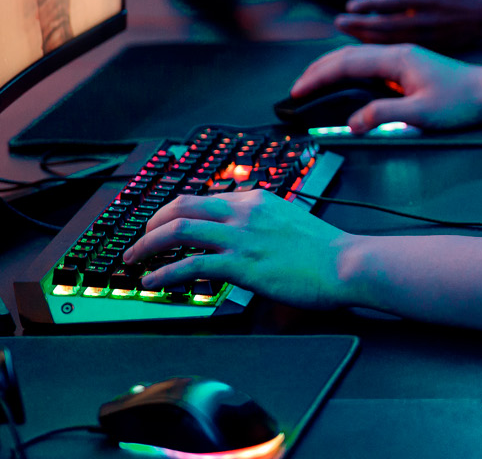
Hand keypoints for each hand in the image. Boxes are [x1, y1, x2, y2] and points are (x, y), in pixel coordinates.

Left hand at [126, 191, 359, 309]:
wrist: (347, 263)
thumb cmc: (326, 250)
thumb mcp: (289, 221)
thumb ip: (260, 223)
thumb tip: (240, 236)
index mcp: (256, 199)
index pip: (202, 198)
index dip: (173, 212)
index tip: (161, 225)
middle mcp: (245, 212)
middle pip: (181, 207)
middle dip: (151, 224)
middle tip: (140, 240)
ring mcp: (242, 237)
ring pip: (178, 231)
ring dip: (148, 245)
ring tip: (134, 260)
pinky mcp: (242, 265)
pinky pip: (191, 266)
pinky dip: (165, 274)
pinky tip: (154, 282)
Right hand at [291, 43, 481, 133]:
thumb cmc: (462, 102)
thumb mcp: (420, 114)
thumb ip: (383, 116)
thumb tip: (350, 124)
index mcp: (396, 58)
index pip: (345, 63)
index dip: (318, 77)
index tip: (297, 92)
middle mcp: (397, 53)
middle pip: (347, 56)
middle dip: (318, 71)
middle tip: (295, 90)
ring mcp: (404, 58)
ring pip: (358, 58)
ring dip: (332, 69)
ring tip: (313, 84)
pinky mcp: (410, 67)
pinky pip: (370, 64)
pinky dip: (350, 72)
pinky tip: (346, 83)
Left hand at [335, 0, 481, 47]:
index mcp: (428, 0)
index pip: (391, 3)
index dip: (368, 4)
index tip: (350, 5)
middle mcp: (427, 21)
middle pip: (385, 25)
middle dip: (359, 24)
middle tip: (339, 22)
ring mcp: (429, 38)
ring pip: (390, 41)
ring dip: (366, 37)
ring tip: (349, 31)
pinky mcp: (432, 50)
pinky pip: (401, 50)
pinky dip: (382, 48)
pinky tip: (368, 45)